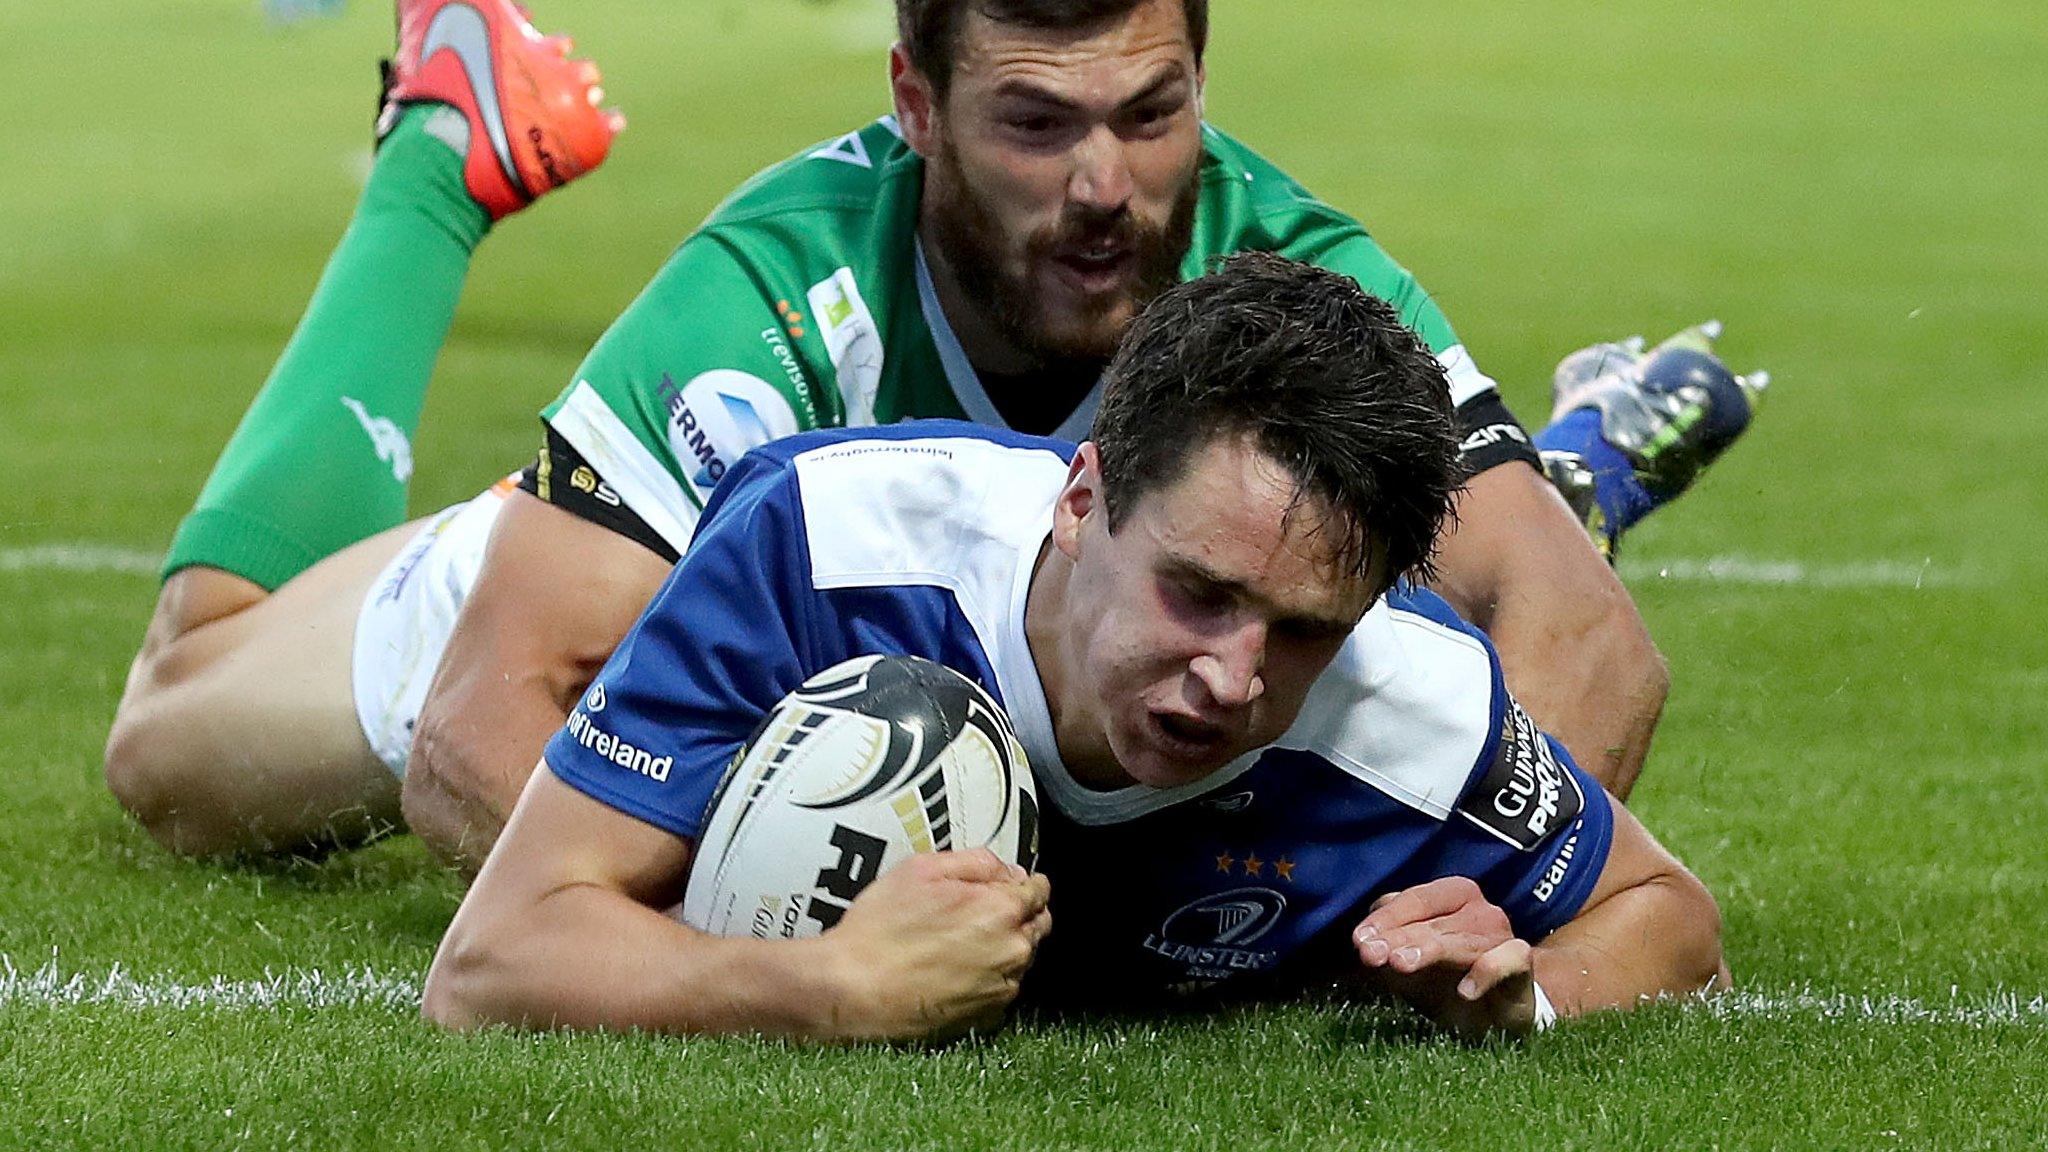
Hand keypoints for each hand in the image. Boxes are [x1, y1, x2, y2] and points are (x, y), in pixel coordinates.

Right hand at [825, 848, 1051, 1042]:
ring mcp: (1001, 988)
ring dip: (1004, 947)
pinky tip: (954, 972)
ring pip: (1021, 958)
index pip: (1040, 890)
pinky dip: (989, 979)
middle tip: (981, 912)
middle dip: (1019, 914)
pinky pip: (1003, 989)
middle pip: (1038, 925)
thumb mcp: (921, 870)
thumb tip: (1006, 870)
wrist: (851, 988)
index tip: (1012, 886)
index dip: (1024, 883)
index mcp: (1000, 909)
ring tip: (958, 944)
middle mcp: (1011, 951)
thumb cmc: (878, 931)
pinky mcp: (986, 1017)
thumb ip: (975, 862)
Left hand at [1351, 876, 1539, 1040]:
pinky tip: (1465, 992)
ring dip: (1429, 951)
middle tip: (1370, 955)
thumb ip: (1386, 950)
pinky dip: (1487, 971)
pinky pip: (1508, 959)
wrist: (1497, 1017)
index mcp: (1451, 898)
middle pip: (1432, 920)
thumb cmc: (1448, 982)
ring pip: (1461, 939)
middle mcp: (1478, 910)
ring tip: (1400, 965)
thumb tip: (1361, 942)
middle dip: (1397, 937)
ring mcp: (1501, 934)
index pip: (1414, 900)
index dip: (1385, 919)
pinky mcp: (1521, 963)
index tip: (1359, 941)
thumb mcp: (1409, 966)